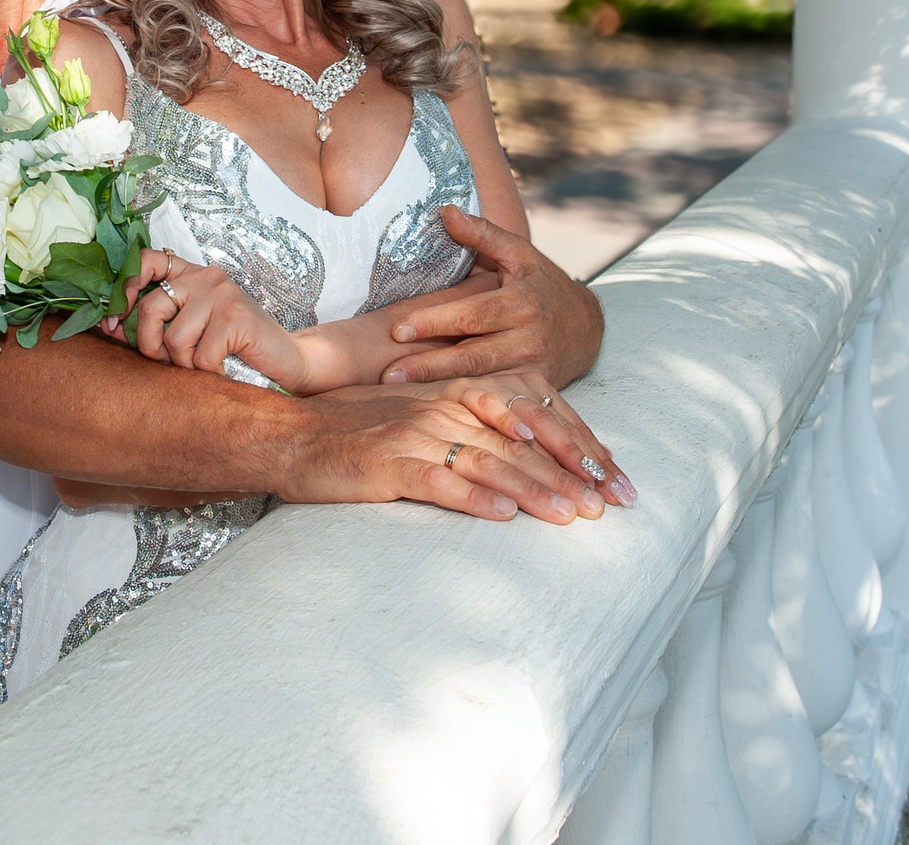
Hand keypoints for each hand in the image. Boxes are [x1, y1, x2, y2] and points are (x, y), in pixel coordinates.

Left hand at [111, 250, 308, 389]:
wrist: (286, 361)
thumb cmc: (233, 349)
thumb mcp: (191, 330)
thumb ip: (157, 323)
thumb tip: (107, 327)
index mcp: (191, 275)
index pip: (145, 260)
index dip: (122, 288)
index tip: (111, 320)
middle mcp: (206, 277)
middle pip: (150, 308)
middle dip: (150, 345)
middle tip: (167, 361)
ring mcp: (223, 294)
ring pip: (174, 339)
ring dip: (185, 365)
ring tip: (206, 365)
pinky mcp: (237, 317)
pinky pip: (200, 358)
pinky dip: (209, 375)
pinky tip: (225, 370)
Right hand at [285, 381, 621, 523]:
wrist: (293, 434)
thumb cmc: (363, 432)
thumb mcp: (427, 419)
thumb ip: (477, 429)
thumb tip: (538, 456)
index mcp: (460, 392)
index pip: (534, 415)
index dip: (578, 445)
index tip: (614, 478)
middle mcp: (445, 406)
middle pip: (521, 439)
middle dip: (570, 473)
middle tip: (607, 505)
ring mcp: (416, 433)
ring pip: (488, 460)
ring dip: (533, 489)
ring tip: (570, 516)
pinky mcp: (387, 463)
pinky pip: (436, 479)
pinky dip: (471, 497)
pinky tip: (501, 516)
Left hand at [382, 207, 604, 386]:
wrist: (588, 327)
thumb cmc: (544, 284)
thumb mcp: (520, 254)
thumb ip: (482, 234)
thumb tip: (444, 211)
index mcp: (522, 302)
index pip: (470, 315)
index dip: (434, 322)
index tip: (397, 329)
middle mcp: (529, 339)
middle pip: (471, 355)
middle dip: (429, 364)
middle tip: (388, 372)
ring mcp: (532, 369)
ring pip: (480, 380)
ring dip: (439, 387)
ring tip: (399, 390)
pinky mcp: (532, 390)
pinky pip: (494, 396)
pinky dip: (464, 400)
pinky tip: (432, 404)